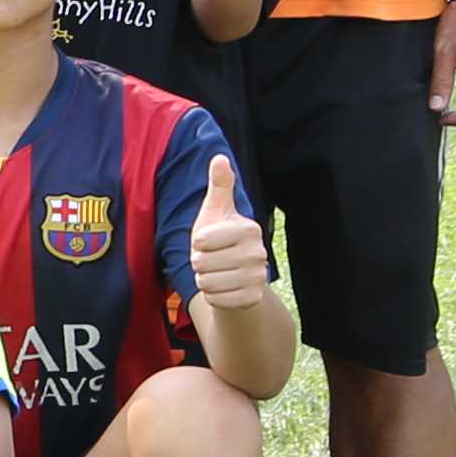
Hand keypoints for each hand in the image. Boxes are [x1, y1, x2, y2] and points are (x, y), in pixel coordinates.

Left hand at [188, 153, 273, 311]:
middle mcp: (258, 253)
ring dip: (204, 279)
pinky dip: (212, 296)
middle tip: (212, 259)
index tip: (208, 241)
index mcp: (248, 229)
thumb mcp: (215, 211)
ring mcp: (258, 277)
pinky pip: (216, 299)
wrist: (235, 274)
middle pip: (202, 263)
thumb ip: (219, 186)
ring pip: (207, 282)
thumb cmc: (219, 239)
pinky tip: (223, 288)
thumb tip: (219, 157)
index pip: (201, 240)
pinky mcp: (253, 298)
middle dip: (198, 263)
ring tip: (216, 272)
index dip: (197, 243)